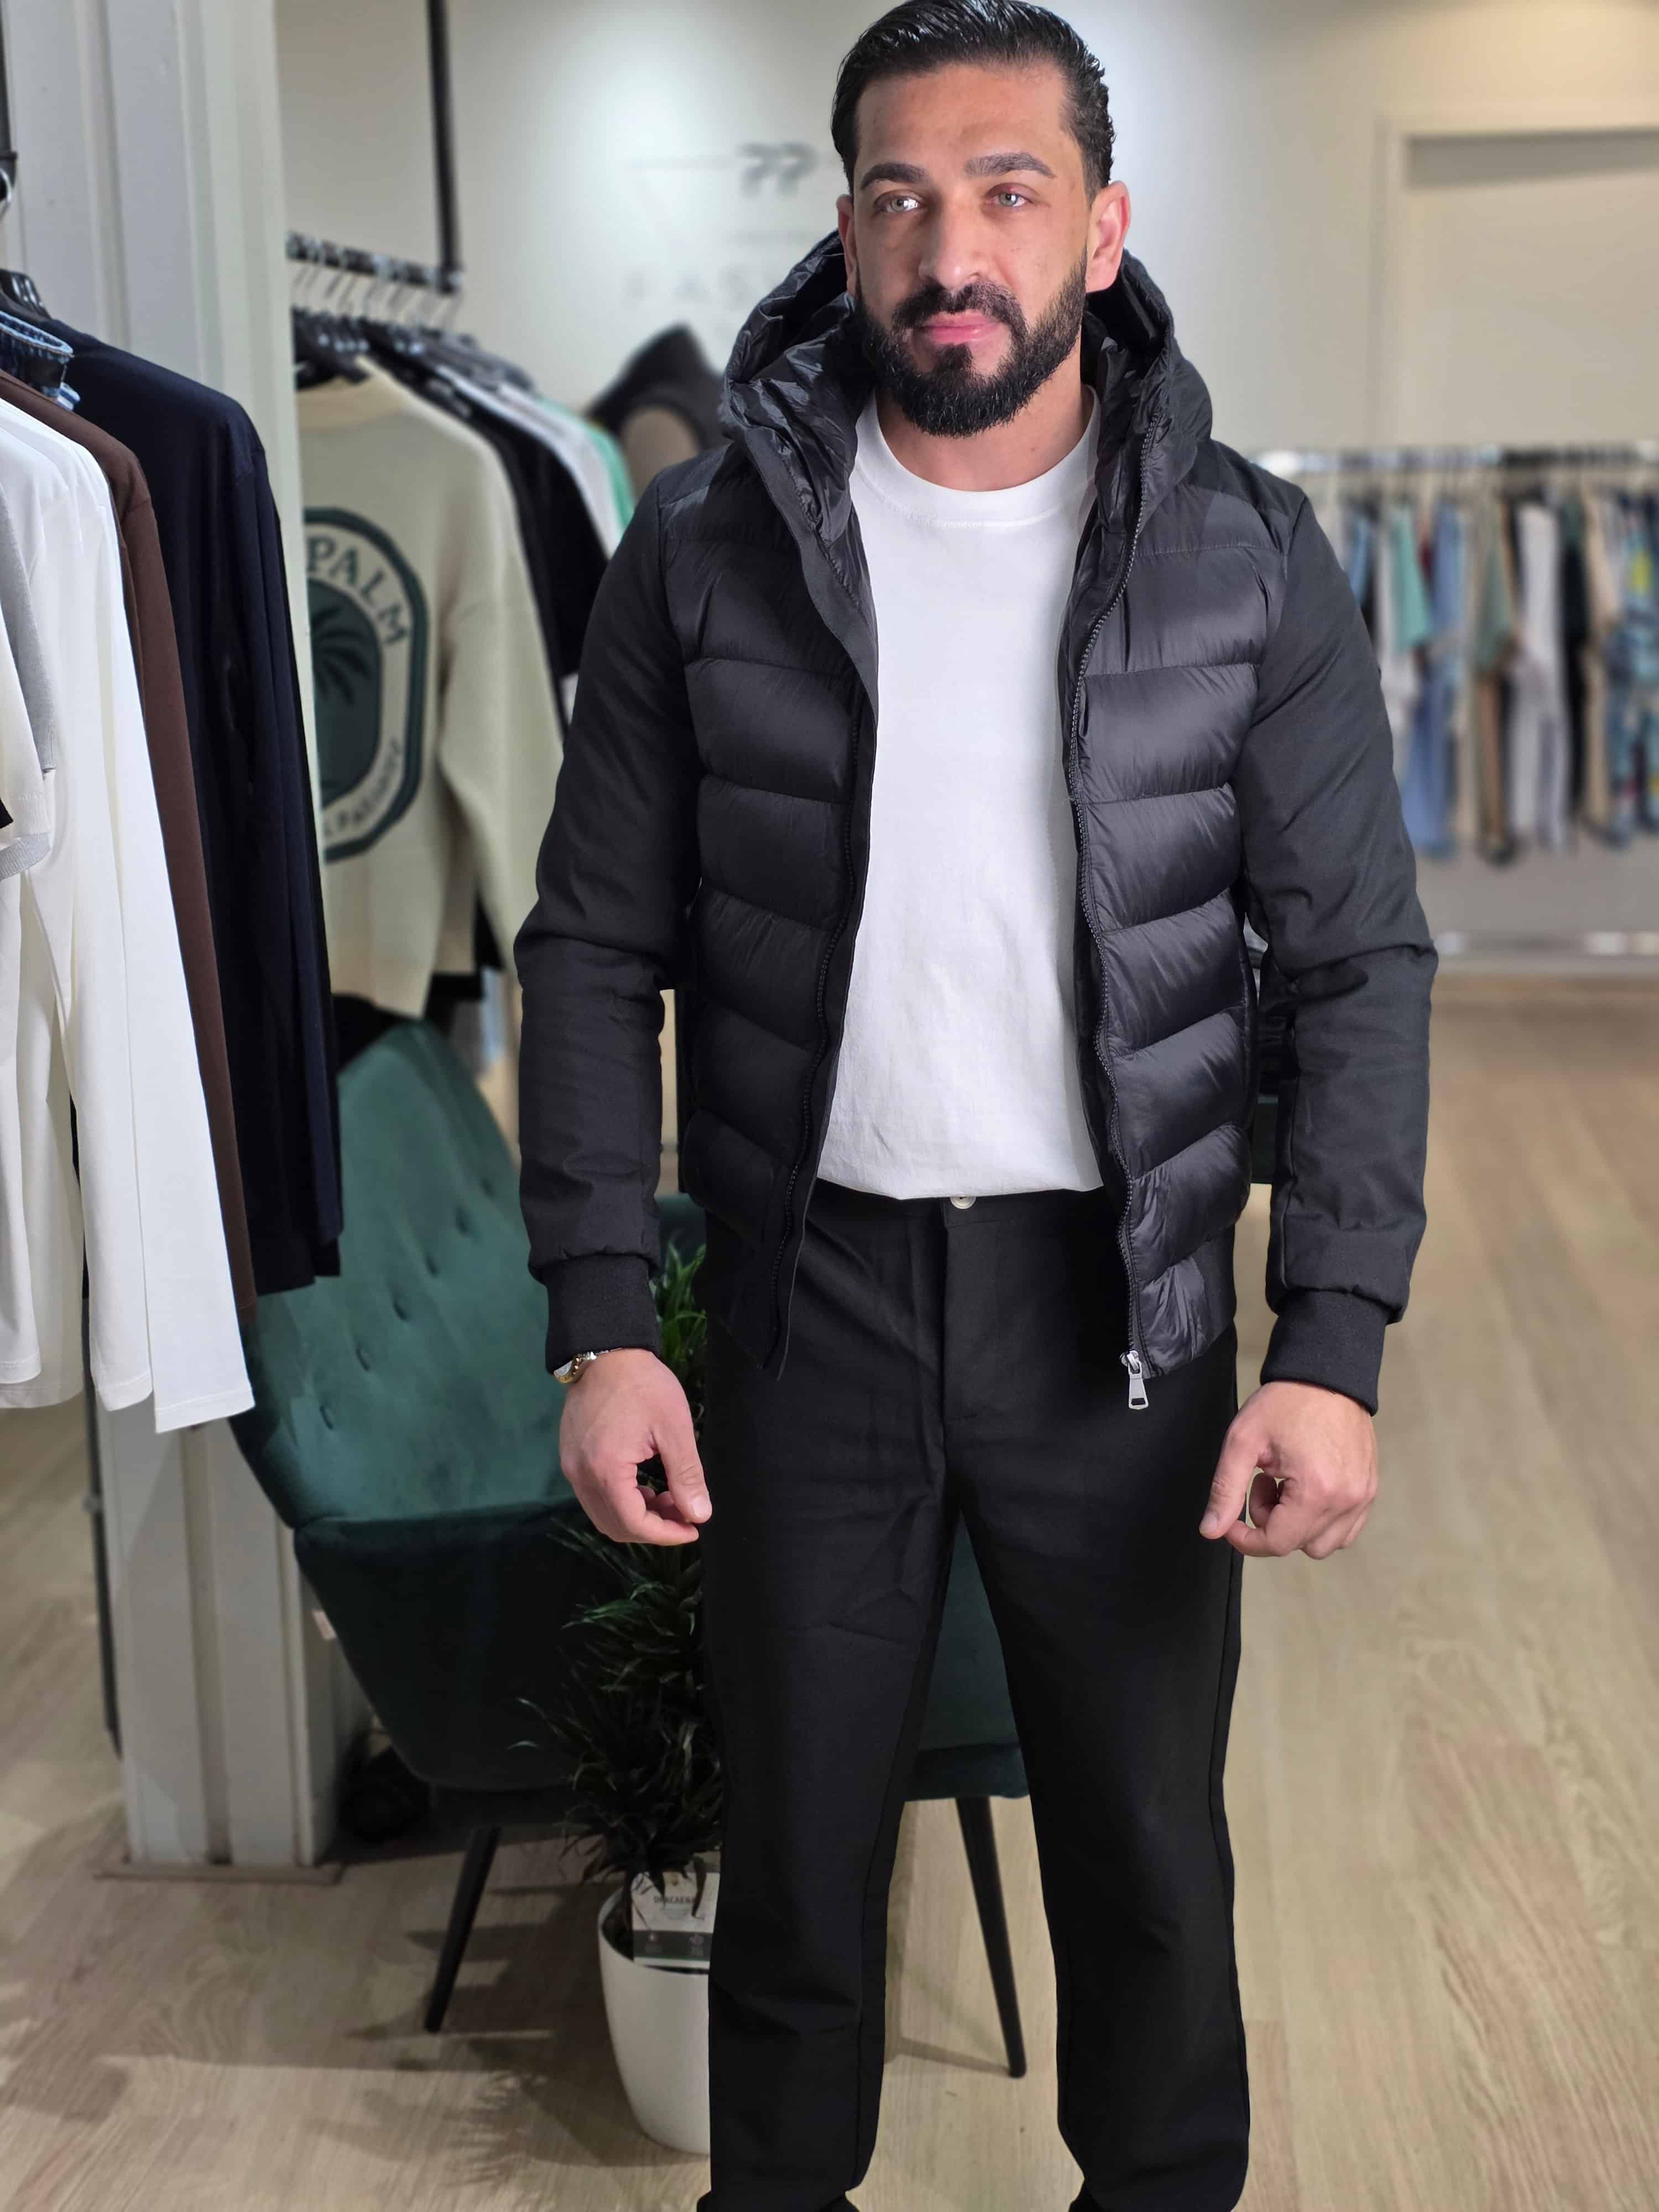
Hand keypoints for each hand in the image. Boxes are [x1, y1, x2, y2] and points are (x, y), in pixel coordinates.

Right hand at [558, 1349, 711, 1545]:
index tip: (693, 1528)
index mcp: (605, 1470)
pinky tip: (645, 1485)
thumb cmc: (644, 1385)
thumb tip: (699, 1515)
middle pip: (615, 1526)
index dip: (665, 1534)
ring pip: (603, 1514)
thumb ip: (686, 1475)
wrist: (605, 1352)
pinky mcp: (570, 1458)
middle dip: (653, 1528)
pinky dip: (621, 1501)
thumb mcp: (674, 1428)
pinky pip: (594, 1496)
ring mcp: (571, 1467)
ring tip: (669, 1498)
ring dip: (637, 1516)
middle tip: (684, 1513)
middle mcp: (580, 1475)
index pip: (633, 1524)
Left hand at [1198, 1379, 1376, 1557]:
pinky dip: (1320, 1521)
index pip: (1277, 1543)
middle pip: (1299, 1544)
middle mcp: (1347, 1500)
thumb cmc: (1287, 1402)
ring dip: (1296, 1525)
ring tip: (1285, 1485)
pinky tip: (1305, 1489)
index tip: (1231, 1518)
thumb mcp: (1243, 1441)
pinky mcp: (1369, 1489)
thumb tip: (1211, 1530)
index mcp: (1317, 1491)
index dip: (1246, 1539)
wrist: (1326, 1374)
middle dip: (1270, 1523)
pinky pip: (1344, 1529)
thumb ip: (1225, 1489)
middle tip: (1262, 1482)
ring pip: (1323, 1543)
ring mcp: (1363, 1496)